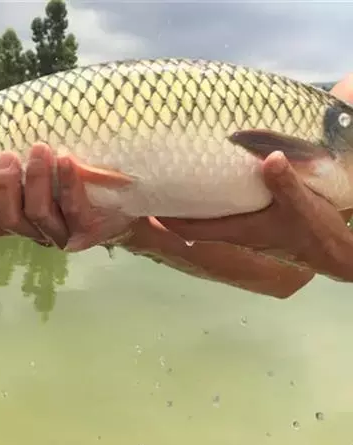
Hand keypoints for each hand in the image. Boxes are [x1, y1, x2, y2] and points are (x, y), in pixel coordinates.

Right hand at [0, 143, 134, 250]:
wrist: (124, 210)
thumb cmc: (79, 190)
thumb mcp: (50, 183)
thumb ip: (27, 174)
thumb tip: (4, 137)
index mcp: (26, 225)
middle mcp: (41, 235)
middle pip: (13, 220)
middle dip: (7, 187)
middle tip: (8, 156)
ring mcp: (64, 236)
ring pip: (39, 214)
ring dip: (35, 180)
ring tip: (38, 149)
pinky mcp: (88, 231)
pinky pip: (74, 208)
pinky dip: (67, 183)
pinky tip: (64, 159)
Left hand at [156, 77, 352, 281]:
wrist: (331, 251)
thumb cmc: (312, 233)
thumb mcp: (300, 206)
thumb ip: (284, 183)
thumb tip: (268, 157)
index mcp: (237, 231)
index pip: (191, 228)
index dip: (168, 218)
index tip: (149, 203)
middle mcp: (234, 232)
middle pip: (194, 222)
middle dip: (174, 208)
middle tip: (158, 184)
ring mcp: (243, 230)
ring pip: (208, 218)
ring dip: (191, 204)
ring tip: (177, 180)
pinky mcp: (253, 225)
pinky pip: (224, 212)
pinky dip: (212, 200)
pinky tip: (212, 183)